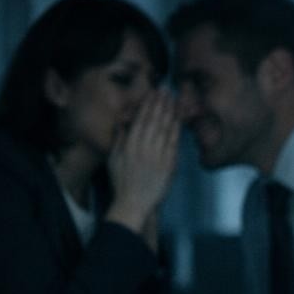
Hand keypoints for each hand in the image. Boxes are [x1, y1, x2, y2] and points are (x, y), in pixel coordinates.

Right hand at [106, 88, 179, 235]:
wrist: (134, 204)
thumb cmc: (122, 182)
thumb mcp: (113, 158)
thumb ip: (119, 139)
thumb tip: (122, 122)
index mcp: (131, 145)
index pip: (141, 119)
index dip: (149, 104)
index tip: (153, 92)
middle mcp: (145, 148)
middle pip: (155, 121)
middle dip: (161, 103)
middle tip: (167, 89)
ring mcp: (158, 157)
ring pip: (166, 130)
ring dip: (171, 113)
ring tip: (175, 100)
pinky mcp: (169, 166)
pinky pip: (174, 145)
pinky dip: (177, 131)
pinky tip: (180, 121)